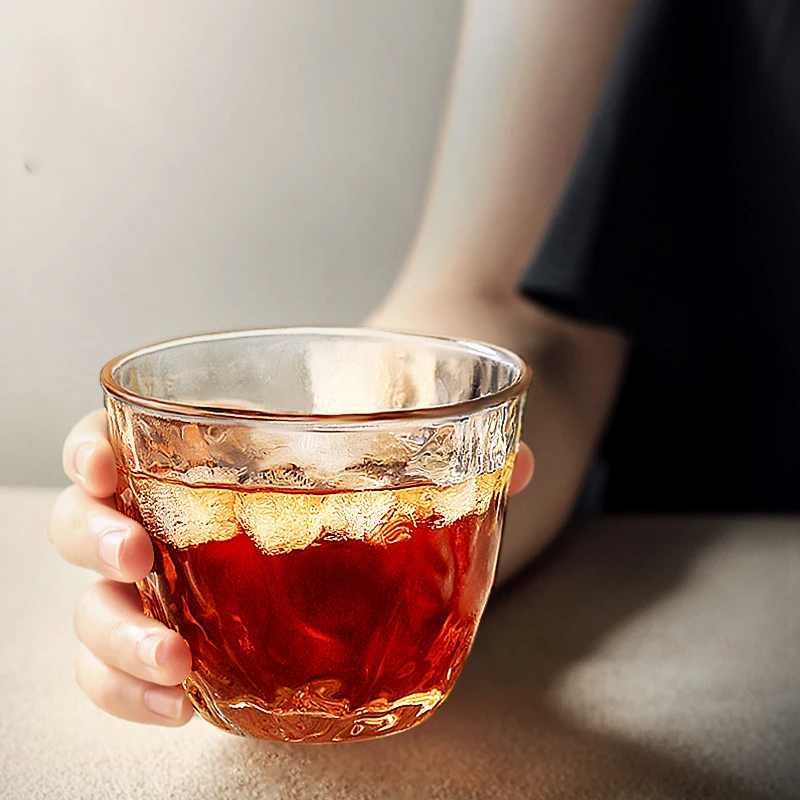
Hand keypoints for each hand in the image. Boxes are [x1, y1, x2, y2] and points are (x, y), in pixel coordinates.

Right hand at [48, 410, 532, 725]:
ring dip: (116, 635)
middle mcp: (172, 516)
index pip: (118, 436)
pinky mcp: (193, 640)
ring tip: (172, 660)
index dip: (92, 448)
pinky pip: (128, 670)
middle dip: (98, 541)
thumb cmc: (362, 473)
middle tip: (135, 556)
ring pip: (101, 606)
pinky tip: (177, 706)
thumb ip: (459, 454)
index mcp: (206, 452)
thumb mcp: (404, 451)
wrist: (361, 520)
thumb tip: (519, 464)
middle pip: (90, 523)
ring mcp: (176, 583)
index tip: (106, 462)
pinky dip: (131, 691)